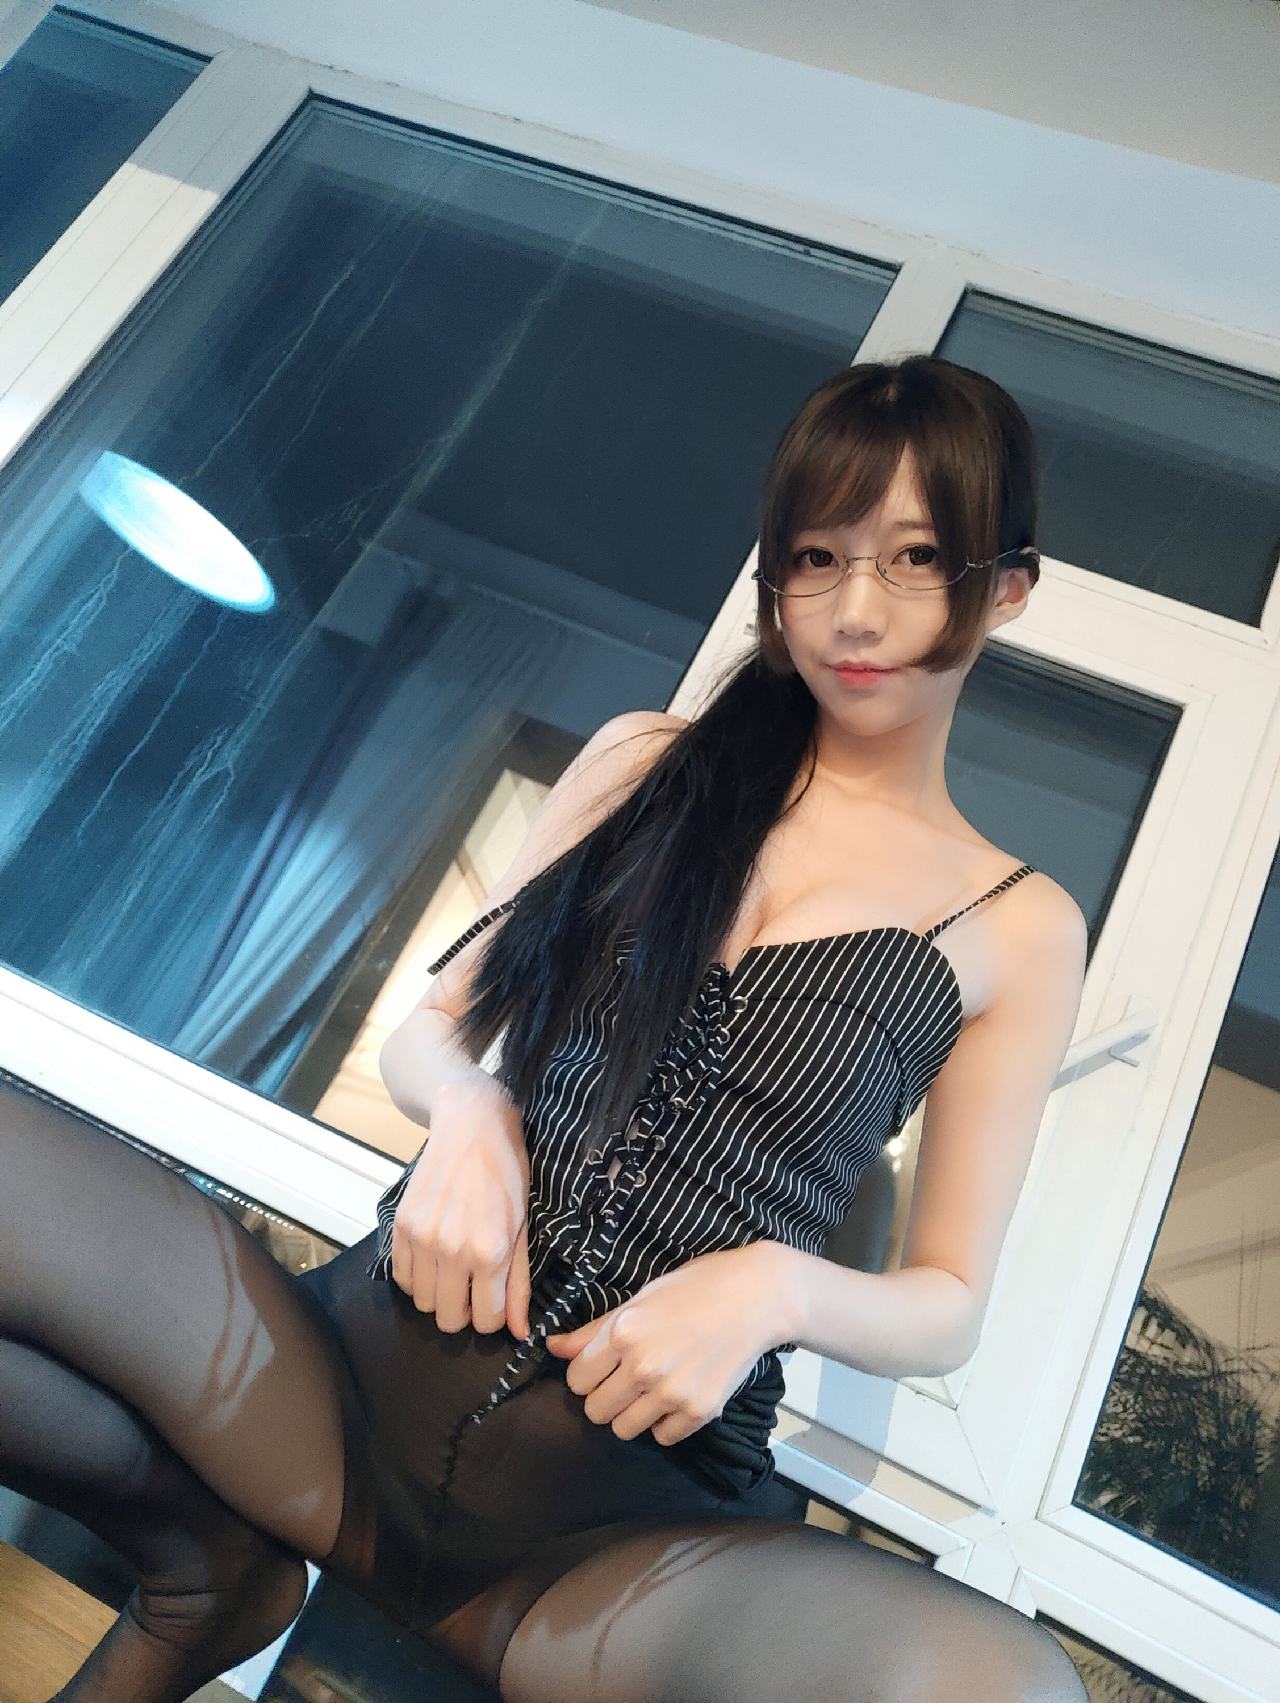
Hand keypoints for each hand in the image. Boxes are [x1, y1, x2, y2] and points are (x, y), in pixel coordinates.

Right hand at [389, 1075, 531, 1338]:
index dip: (492, 1315)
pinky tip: (434, 1257)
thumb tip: (520, 1332)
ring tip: (454, 1266)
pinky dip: (417, 1278)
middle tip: (474, 1284)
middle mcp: (452, 1250)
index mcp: (490, 1252)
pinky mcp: (400, 1227)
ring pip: (424, 1305)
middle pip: (449, 1321)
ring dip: (440, 1295)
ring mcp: (422, 1239)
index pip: (486, 1321)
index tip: (494, 1296)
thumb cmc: (507, 1174)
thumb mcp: (523, 1228)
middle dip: (465, 1310)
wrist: (470, 1127)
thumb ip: (518, 1283)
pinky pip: (402, 1280)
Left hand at [544, 1244, 789, 1446]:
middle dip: (605, 1397)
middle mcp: (644, 1366)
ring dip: (632, 1413)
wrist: (757, 1296)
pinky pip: (662, 1437)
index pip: (576, 1379)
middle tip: (625, 1379)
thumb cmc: (697, 1288)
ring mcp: (673, 1392)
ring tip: (651, 1389)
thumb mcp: (640, 1299)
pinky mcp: (700, 1411)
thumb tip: (551, 1346)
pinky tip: (676, 1395)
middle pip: (595, 1411)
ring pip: (624, 1430)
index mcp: (624, 1332)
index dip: (587, 1373)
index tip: (603, 1366)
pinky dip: (665, 1422)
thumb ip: (594, 1330)